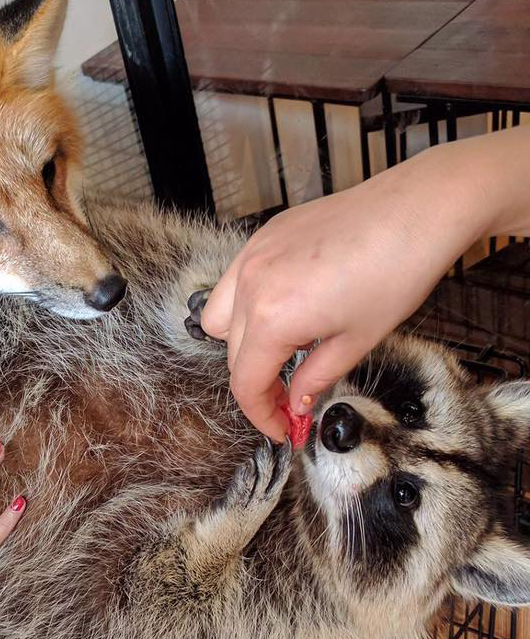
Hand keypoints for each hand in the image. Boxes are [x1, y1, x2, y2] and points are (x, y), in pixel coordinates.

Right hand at [199, 150, 487, 441]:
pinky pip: (235, 281)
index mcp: (272, 318)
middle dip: (258, 383)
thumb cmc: (396, 272)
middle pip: (233, 354)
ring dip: (243, 342)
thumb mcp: (357, 342)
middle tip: (290, 397)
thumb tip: (296, 402)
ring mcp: (251, 255)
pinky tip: (288, 306)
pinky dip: (249, 303)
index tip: (283, 428)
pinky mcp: (263, 236)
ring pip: (221, 317)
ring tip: (283, 346)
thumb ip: (315, 378)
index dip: (262, 415)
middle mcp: (250, 285)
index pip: (245, 383)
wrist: (416, 210)